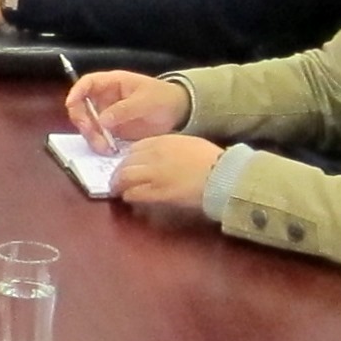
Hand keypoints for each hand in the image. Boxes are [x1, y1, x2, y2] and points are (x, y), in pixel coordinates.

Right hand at [67, 70, 188, 144]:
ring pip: (88, 125)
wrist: (178, 112)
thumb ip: (124, 110)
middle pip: (81, 107)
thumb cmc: (162, 98)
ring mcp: (107, 115)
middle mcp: (105, 98)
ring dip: (92, 137)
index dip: (76, 92)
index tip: (71, 105)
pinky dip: (100, 144)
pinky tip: (109, 150)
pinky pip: (99, 137)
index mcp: (112, 83)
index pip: (87, 83)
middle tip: (92, 134)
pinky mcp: (112, 130)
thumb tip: (102, 120)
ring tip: (105, 147)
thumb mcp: (145, 100)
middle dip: (83, 121)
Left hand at [110, 133, 224, 206]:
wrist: (222, 175)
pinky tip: (129, 198)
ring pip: (124, 177)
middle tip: (117, 180)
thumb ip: (171, 148)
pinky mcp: (157, 192)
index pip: (135, 148)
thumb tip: (161, 157)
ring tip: (118, 191)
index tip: (129, 165)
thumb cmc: (212, 160)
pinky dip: (128, 195)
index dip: (129, 158)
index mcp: (163, 141)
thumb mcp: (189, 145)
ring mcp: (154, 174)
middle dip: (118, 172)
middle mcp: (154, 155)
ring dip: (118, 185)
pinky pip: (133, 193)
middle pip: (126, 162)